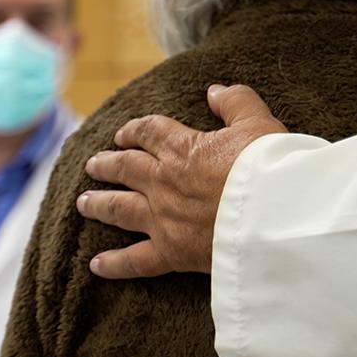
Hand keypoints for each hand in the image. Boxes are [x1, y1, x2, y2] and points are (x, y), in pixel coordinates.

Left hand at [76, 84, 286, 277]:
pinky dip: (114, 263)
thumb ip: (235, 102)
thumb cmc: (268, 168)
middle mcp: (164, 182)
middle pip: (125, 169)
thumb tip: (215, 91)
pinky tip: (96, 265)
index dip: (133, 130)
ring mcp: (163, 218)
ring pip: (120, 209)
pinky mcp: (171, 252)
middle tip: (93, 165)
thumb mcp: (257, 122)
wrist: (273, 216)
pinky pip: (135, 260)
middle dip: (107, 165)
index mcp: (182, 148)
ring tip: (83, 203)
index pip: (148, 132)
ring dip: (99, 204)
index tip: (123, 134)